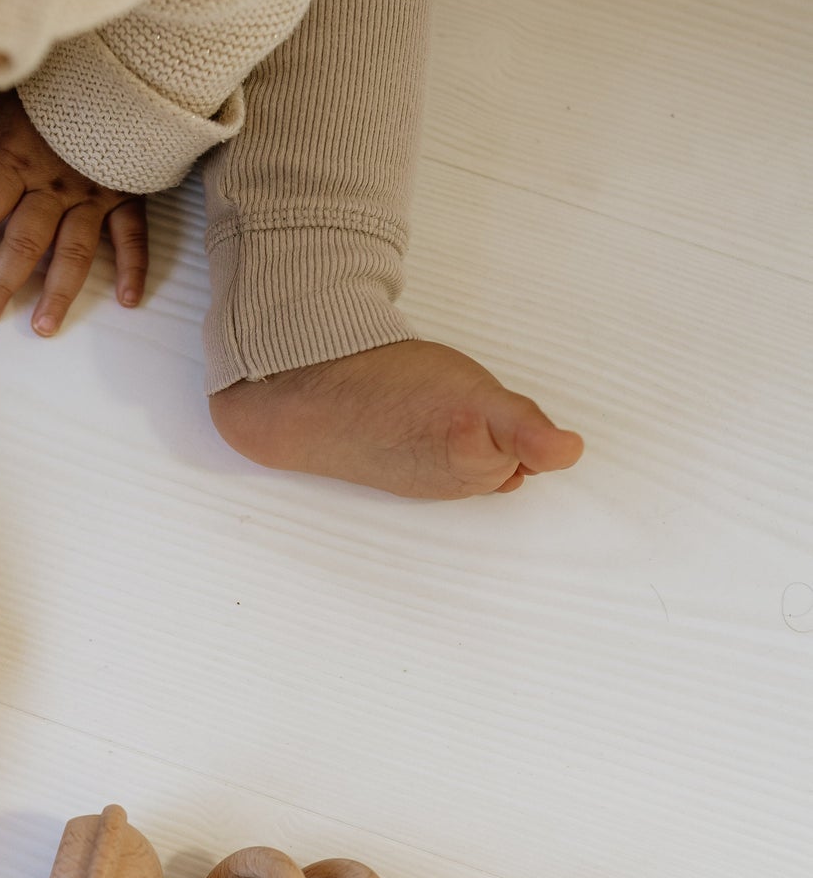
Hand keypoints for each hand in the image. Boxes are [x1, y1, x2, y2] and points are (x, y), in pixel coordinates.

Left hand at [0, 90, 147, 335]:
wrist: (124, 66)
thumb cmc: (60, 84)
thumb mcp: (6, 100)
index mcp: (21, 161)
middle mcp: (55, 187)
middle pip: (25, 241)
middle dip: (2, 280)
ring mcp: (94, 196)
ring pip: (74, 251)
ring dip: (59, 291)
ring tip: (44, 327)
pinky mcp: (127, 195)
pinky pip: (132, 236)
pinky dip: (133, 267)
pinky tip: (128, 300)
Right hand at [211, 341, 583, 499]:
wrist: (307, 395)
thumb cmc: (391, 392)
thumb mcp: (477, 398)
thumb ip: (525, 428)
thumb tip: (569, 453)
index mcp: (475, 472)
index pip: (529, 453)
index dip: (526, 425)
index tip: (510, 406)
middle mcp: (448, 485)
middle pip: (502, 462)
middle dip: (504, 434)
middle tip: (483, 398)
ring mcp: (416, 475)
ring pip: (466, 457)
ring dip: (470, 434)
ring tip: (454, 403)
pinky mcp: (388, 460)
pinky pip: (429, 450)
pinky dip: (435, 433)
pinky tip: (422, 412)